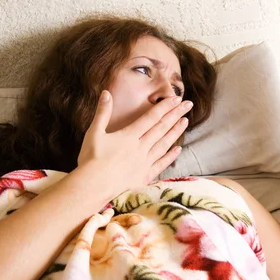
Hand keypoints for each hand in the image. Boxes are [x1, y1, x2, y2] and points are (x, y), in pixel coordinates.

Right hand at [77, 91, 192, 196]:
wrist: (93, 186)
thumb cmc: (91, 159)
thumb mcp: (94, 133)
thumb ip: (102, 113)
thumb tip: (106, 93)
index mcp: (129, 136)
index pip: (151, 117)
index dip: (165, 107)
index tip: (176, 98)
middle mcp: (140, 147)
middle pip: (161, 128)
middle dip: (176, 114)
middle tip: (188, 104)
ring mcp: (144, 162)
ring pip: (164, 144)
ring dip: (176, 132)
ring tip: (185, 122)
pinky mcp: (144, 176)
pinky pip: (161, 164)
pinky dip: (170, 156)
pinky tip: (178, 149)